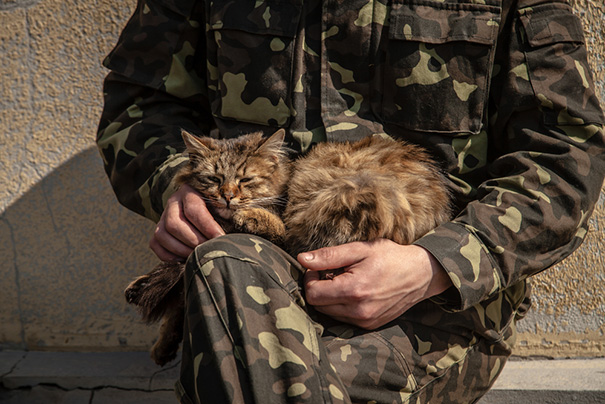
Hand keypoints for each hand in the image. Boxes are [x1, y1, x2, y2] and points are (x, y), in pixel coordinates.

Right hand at [149, 184, 224, 260]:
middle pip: (174, 224)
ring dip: (181, 250)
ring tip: (199, 256)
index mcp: (190, 191)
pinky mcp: (159, 230)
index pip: (194, 210)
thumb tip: (235, 232)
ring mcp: (163, 216)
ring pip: (162, 235)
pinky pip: (155, 244)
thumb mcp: (225, 205)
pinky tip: (185, 260)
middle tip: (210, 250)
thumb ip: (229, 214)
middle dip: (194, 241)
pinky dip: (169, 256)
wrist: (208, 205)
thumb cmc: (221, 207)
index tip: (221, 239)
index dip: (208, 227)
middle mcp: (173, 202)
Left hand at [299, 239, 451, 328]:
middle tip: (333, 273)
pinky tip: (355, 292)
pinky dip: (343, 306)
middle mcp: (358, 312)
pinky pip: (344, 319)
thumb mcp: (359, 250)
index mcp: (353, 291)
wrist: (421, 274)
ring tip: (345, 281)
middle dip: (320, 288)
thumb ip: (329, 256)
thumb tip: (302, 259)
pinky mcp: (370, 325)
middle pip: (318, 306)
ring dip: (330, 297)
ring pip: (329, 314)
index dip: (310, 278)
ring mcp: (365, 322)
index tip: (320, 268)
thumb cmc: (390, 257)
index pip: (312, 294)